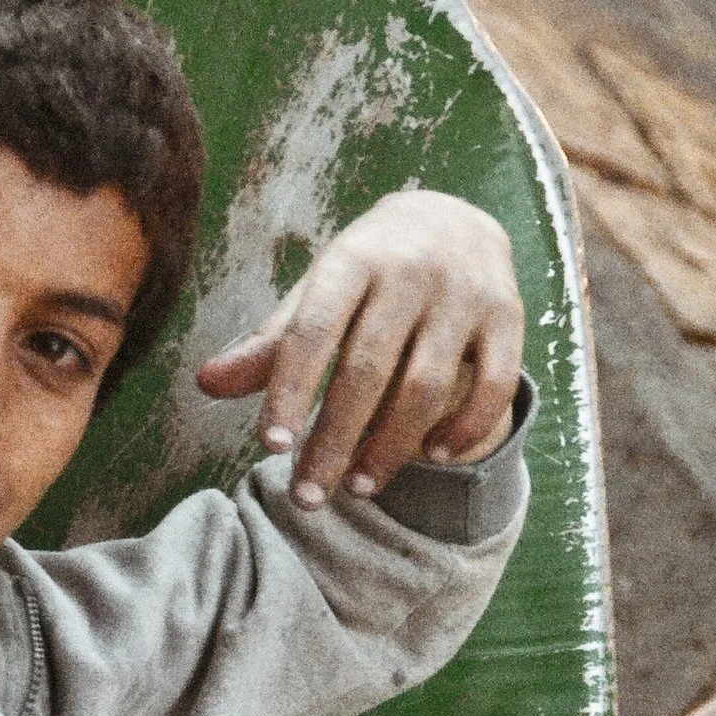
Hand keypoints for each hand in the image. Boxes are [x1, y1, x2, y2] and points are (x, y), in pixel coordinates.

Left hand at [194, 189, 523, 509]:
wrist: (455, 220)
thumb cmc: (368, 272)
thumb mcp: (318, 294)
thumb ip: (270, 343)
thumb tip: (206, 383)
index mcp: (353, 258)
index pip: (313, 332)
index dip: (290, 392)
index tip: (272, 448)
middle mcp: (411, 270)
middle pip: (367, 370)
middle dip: (334, 441)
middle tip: (306, 496)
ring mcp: (465, 292)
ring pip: (426, 387)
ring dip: (390, 448)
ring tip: (358, 488)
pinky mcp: (508, 315)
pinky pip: (492, 384)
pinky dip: (464, 428)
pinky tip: (434, 457)